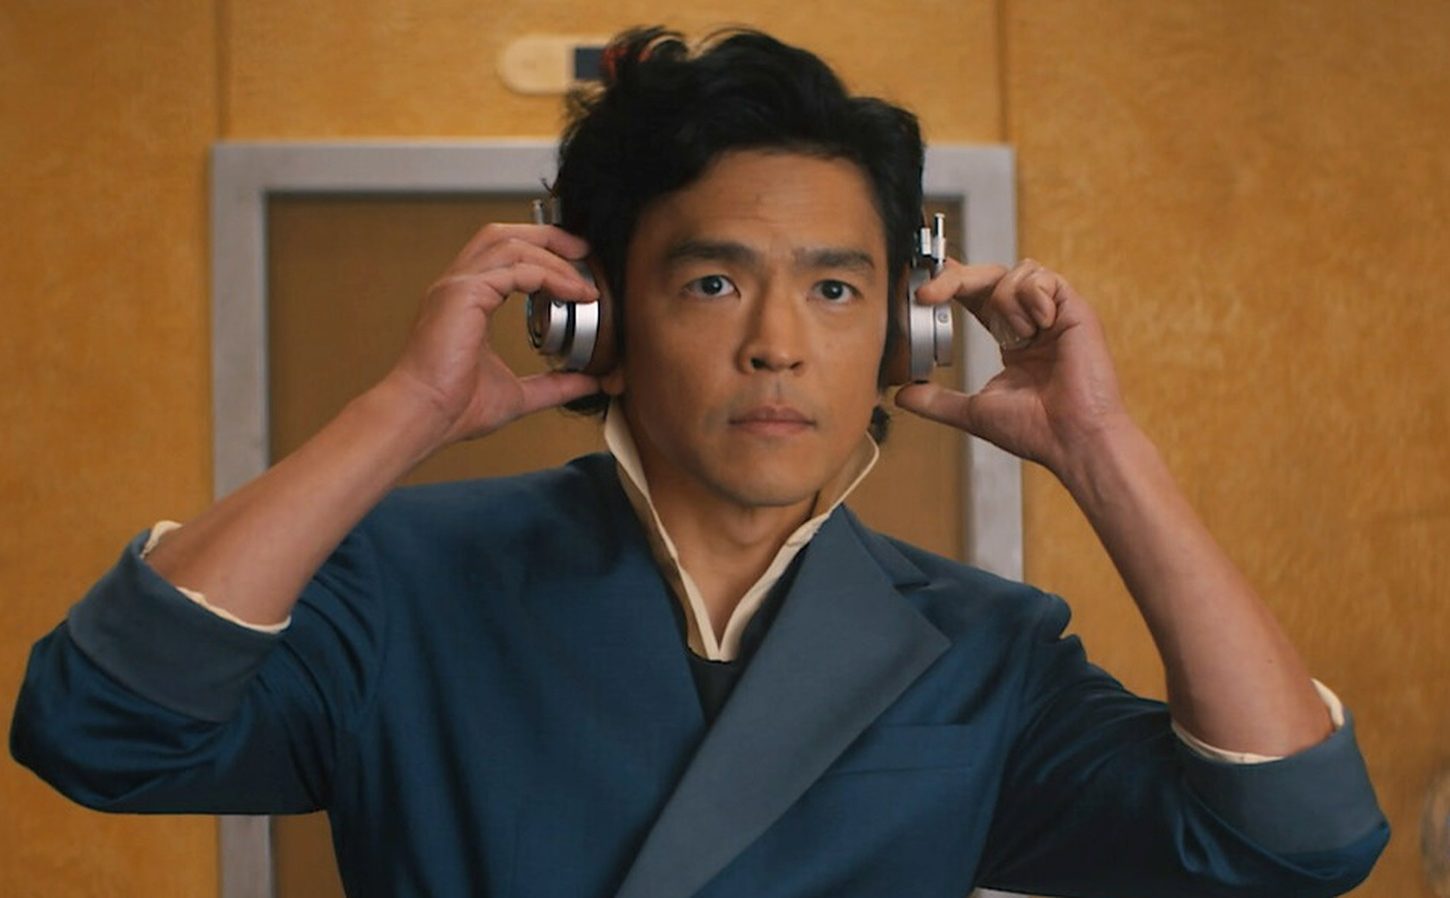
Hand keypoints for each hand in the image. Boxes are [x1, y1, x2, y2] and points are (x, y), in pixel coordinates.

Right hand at [380, 222, 602, 450]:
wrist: (426, 416)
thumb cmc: (454, 407)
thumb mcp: (519, 393)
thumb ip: (555, 384)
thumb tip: (589, 382)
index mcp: (465, 301)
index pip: (503, 257)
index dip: (542, 254)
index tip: (576, 270)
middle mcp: (458, 286)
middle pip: (503, 235)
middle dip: (547, 236)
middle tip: (583, 251)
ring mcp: (457, 285)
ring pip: (510, 245)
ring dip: (553, 255)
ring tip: (582, 278)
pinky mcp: (463, 293)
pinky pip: (515, 269)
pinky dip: (549, 275)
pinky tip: (572, 292)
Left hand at [894, 259, 1133, 478]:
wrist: (1072, 439)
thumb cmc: (1035, 430)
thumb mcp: (973, 411)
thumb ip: (937, 400)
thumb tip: (901, 395)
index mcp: (1011, 338)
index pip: (975, 297)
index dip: (949, 286)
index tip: (921, 293)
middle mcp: (1031, 320)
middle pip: (989, 276)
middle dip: (956, 279)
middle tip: (930, 294)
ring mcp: (1053, 313)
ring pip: (1014, 273)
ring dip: (1004, 304)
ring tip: (1021, 338)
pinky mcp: (1073, 308)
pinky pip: (1042, 279)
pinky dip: (1032, 299)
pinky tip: (1040, 327)